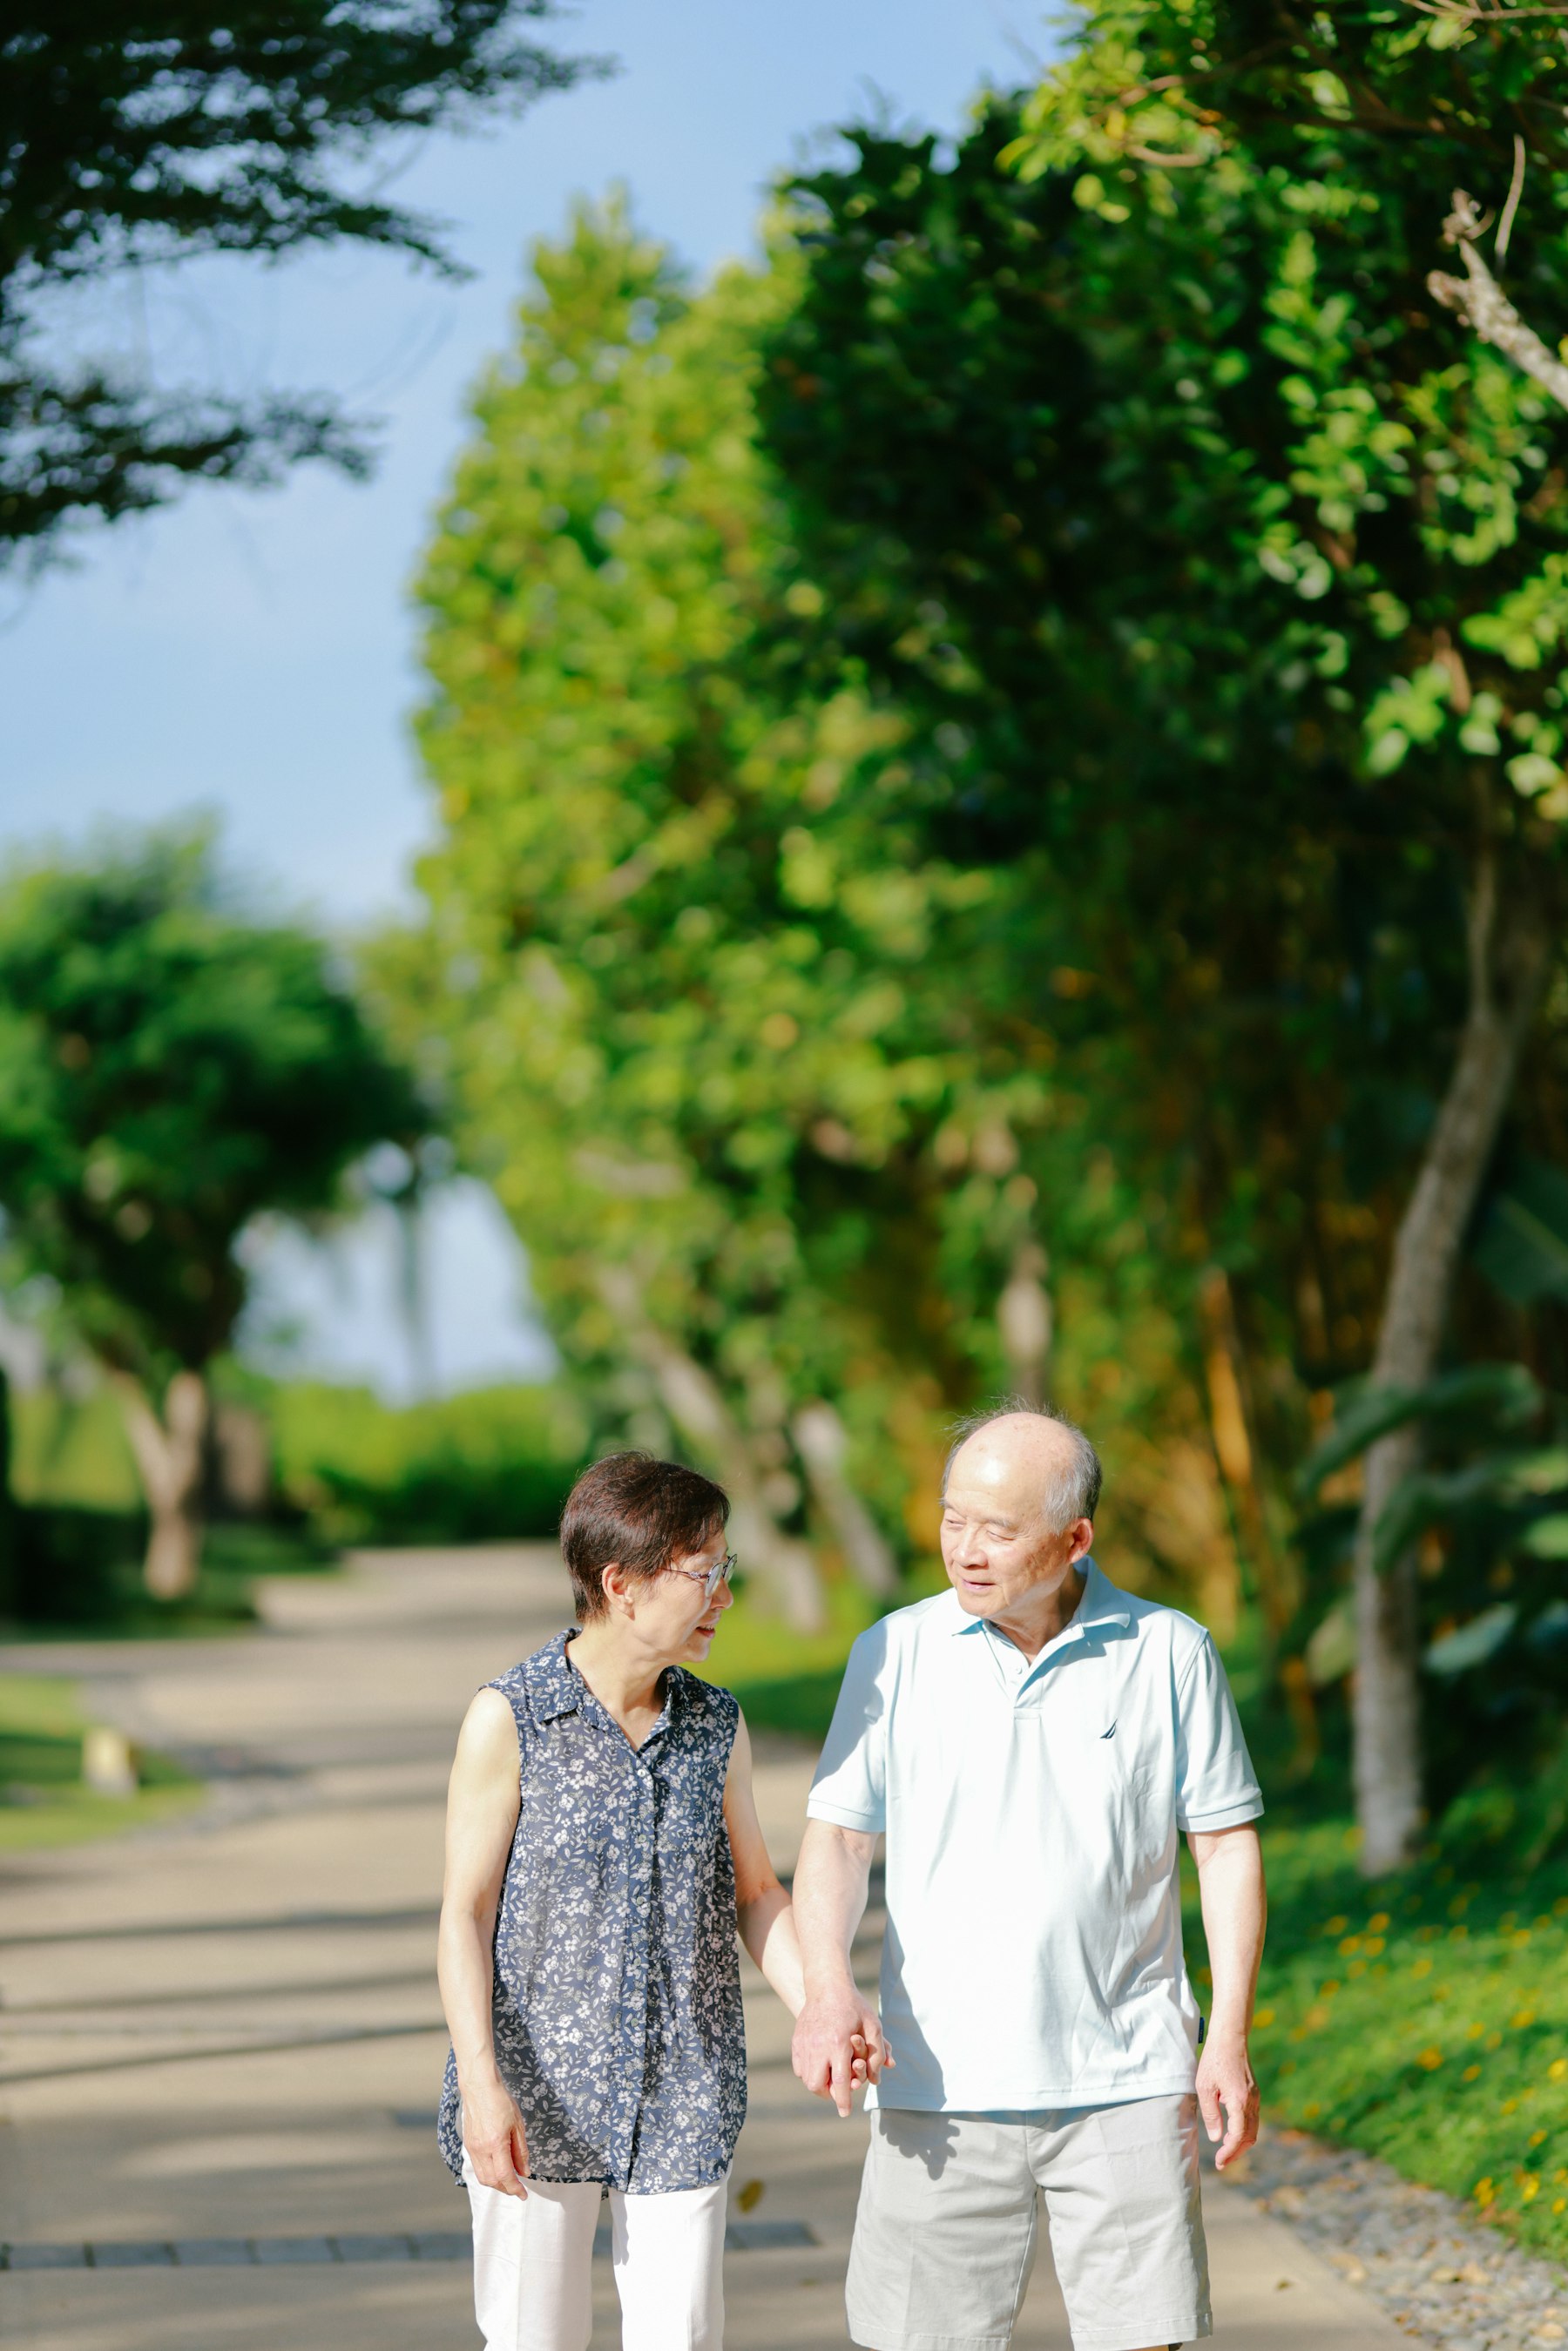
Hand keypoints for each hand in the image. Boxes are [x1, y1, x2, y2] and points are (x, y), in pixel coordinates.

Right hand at [462, 2077, 530, 2197]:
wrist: (479, 2087)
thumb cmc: (501, 2101)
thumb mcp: (517, 2124)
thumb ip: (521, 2151)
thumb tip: (524, 2172)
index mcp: (495, 2143)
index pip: (505, 2176)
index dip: (515, 2189)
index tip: (524, 2194)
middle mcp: (481, 2149)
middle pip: (492, 2181)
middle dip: (506, 2189)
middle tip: (518, 2188)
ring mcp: (472, 2148)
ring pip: (483, 2177)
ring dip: (496, 2184)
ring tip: (509, 2180)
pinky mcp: (467, 2145)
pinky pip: (477, 2167)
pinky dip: (488, 2174)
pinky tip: (497, 2168)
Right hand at [792, 1988, 892, 2117]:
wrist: (827, 1986)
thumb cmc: (853, 2006)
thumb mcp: (873, 2026)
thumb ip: (878, 2053)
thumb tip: (877, 2079)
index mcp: (839, 2043)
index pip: (840, 2082)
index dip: (843, 2100)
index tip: (845, 2113)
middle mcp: (818, 2046)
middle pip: (817, 2085)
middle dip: (829, 2094)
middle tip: (838, 2091)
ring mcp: (804, 2043)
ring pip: (806, 2079)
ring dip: (818, 2084)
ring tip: (830, 2077)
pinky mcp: (796, 2041)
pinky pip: (799, 2068)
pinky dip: (808, 2072)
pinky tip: (820, 2065)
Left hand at [1196, 2029, 1257, 2169]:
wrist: (1230, 2038)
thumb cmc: (1214, 2059)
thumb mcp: (1205, 2086)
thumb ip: (1211, 2114)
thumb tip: (1216, 2138)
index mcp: (1239, 2101)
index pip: (1238, 2136)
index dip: (1229, 2152)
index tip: (1218, 2162)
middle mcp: (1251, 2102)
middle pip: (1249, 2137)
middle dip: (1236, 2152)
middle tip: (1221, 2162)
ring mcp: (1255, 2098)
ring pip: (1253, 2130)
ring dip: (1241, 2144)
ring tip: (1225, 2151)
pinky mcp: (1254, 2094)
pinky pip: (1252, 2120)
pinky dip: (1244, 2132)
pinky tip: (1231, 2133)